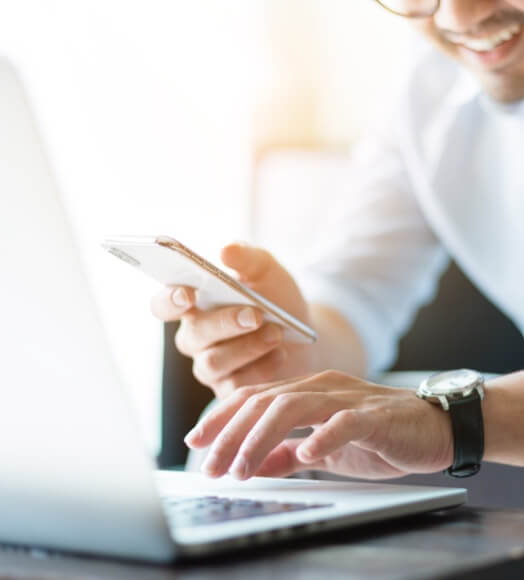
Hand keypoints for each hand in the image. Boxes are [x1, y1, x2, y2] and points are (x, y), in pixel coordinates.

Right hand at [150, 243, 315, 398]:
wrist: (303, 334)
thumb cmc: (276, 297)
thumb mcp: (266, 271)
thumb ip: (247, 257)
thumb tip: (225, 250)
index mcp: (194, 304)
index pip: (163, 305)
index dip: (169, 301)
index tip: (188, 293)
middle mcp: (195, 337)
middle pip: (193, 335)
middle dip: (224, 323)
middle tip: (255, 314)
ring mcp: (210, 365)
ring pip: (213, 362)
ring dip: (248, 346)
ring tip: (276, 332)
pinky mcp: (229, 389)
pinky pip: (236, 385)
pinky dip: (262, 368)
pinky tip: (280, 353)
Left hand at [185, 370, 453, 479]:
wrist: (437, 426)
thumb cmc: (380, 435)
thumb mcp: (325, 448)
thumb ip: (290, 453)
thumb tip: (254, 465)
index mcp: (308, 391)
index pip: (255, 397)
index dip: (223, 416)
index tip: (196, 440)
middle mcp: (322, 387)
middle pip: (265, 401)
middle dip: (231, 433)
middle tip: (211, 465)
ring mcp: (348, 397)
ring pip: (293, 407)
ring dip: (262, 438)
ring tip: (241, 467)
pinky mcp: (376, 415)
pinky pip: (346, 422)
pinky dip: (323, 436)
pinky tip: (306, 455)